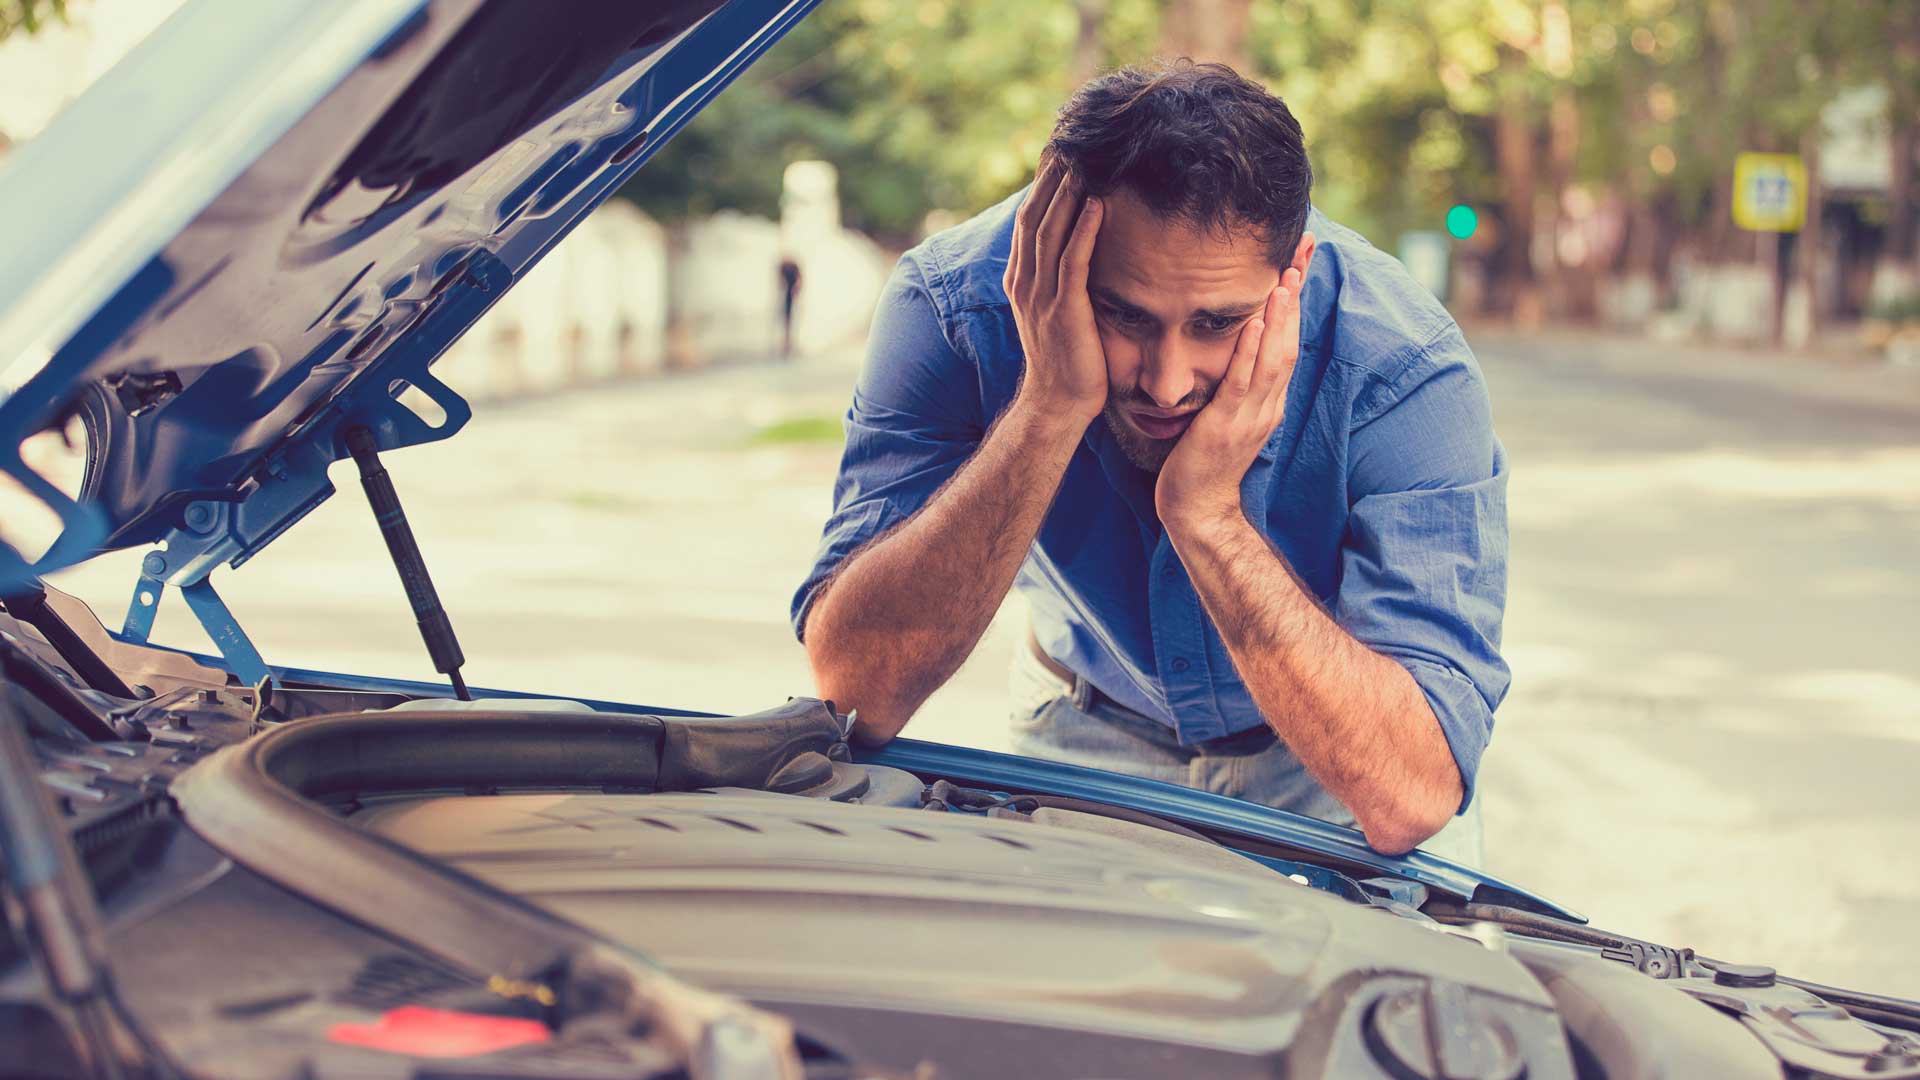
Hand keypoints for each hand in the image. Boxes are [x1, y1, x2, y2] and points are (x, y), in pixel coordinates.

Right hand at [1004, 157, 1107, 422]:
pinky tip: (1099, 203)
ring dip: (1068, 193)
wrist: (1058, 403)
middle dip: (1052, 177)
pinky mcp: (1063, 311)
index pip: (1029, 219)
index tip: (1061, 150)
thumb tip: (1082, 244)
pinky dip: (1085, 231)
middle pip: (1035, 216)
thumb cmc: (1068, 358)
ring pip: (1050, 232)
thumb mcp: (1058, 308)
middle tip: (1070, 139)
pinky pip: (1073, 262)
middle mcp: (1025, 282)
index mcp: (1021, 278)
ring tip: (1084, 159)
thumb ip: (1061, 276)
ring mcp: (1041, 296)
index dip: (1043, 183)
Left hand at [1155, 245, 1312, 532]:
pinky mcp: (1226, 425)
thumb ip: (1235, 383)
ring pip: (1274, 357)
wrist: (1197, 510)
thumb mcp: (1226, 414)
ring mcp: (1251, 415)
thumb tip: (1234, 348)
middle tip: (1304, 251)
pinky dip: (1252, 351)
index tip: (1300, 259)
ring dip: (1282, 315)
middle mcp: (1269, 403)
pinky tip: (1256, 323)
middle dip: (1297, 294)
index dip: (1296, 300)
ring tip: (1286, 276)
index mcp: (1269, 399)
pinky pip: (1243, 382)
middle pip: (1291, 340)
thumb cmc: (1203, 461)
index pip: (1289, 339)